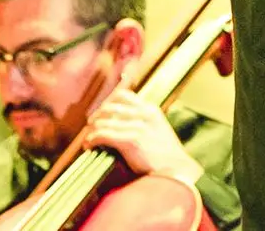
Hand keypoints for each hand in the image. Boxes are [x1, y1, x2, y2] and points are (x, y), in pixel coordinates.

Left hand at [81, 90, 201, 186]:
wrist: (176, 170)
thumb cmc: (166, 155)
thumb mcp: (159, 129)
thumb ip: (144, 121)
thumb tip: (122, 122)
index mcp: (150, 110)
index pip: (122, 95)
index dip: (107, 102)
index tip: (101, 113)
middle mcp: (143, 115)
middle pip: (110, 106)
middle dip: (97, 116)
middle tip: (91, 126)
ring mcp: (137, 127)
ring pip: (104, 121)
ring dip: (91, 130)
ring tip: (88, 139)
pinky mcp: (131, 141)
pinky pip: (104, 135)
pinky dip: (92, 139)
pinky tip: (89, 145)